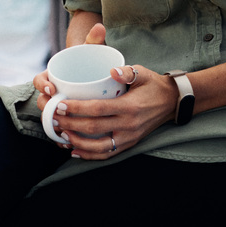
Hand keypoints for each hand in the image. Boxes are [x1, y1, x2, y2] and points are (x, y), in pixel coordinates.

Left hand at [45, 24, 179, 159]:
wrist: (172, 102)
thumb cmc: (153, 84)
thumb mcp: (142, 73)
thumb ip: (127, 71)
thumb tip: (112, 71)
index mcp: (129, 106)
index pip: (98, 109)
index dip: (77, 108)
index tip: (60, 104)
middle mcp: (129, 125)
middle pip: (94, 128)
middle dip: (71, 124)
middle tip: (53, 118)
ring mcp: (129, 137)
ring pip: (99, 147)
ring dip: (77, 142)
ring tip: (61, 134)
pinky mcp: (129, 144)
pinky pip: (108, 153)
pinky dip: (90, 155)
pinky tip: (74, 151)